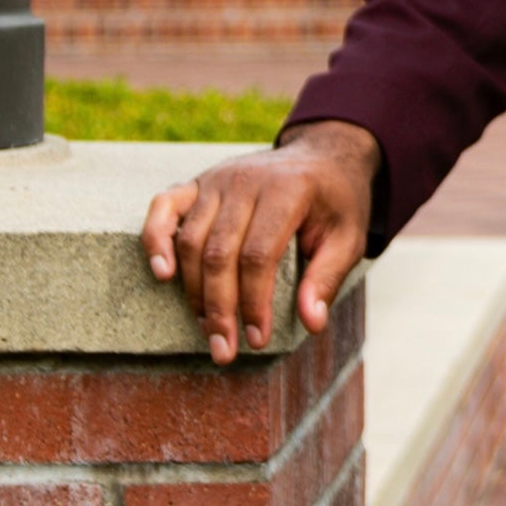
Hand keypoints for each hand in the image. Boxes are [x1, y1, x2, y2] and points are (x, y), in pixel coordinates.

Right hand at [141, 122, 380, 365]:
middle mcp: (246, 181)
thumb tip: (311, 323)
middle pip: (219, 253)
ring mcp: (218, 179)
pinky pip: (164, 207)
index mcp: (288, 190)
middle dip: (219, 308)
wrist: (323, 155)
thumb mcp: (350, 237)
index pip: (258, 256)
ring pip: (190, 240)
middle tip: (224, 350)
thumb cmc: (337, 202)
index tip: (257, 339)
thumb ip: (328, 277)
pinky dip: (155, 239)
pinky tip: (162, 275)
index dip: (254, 302)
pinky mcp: (198, 182)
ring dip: (193, 290)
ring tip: (206, 328)